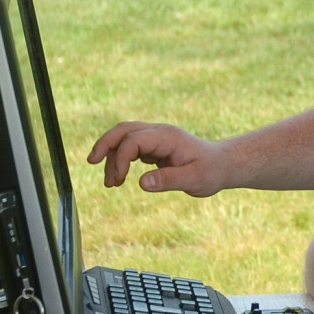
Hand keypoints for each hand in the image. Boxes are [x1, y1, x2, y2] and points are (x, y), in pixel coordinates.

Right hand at [87, 121, 227, 195]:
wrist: (222, 165)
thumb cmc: (211, 171)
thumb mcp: (194, 180)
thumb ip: (168, 180)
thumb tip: (141, 183)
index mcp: (167, 137)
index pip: (134, 140)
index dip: (121, 158)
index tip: (119, 181)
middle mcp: (159, 132)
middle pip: (123, 130)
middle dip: (105, 144)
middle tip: (91, 163)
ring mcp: (156, 138)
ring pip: (124, 139)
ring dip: (112, 157)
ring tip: (111, 184)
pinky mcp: (154, 146)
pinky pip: (130, 147)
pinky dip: (120, 160)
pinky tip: (119, 178)